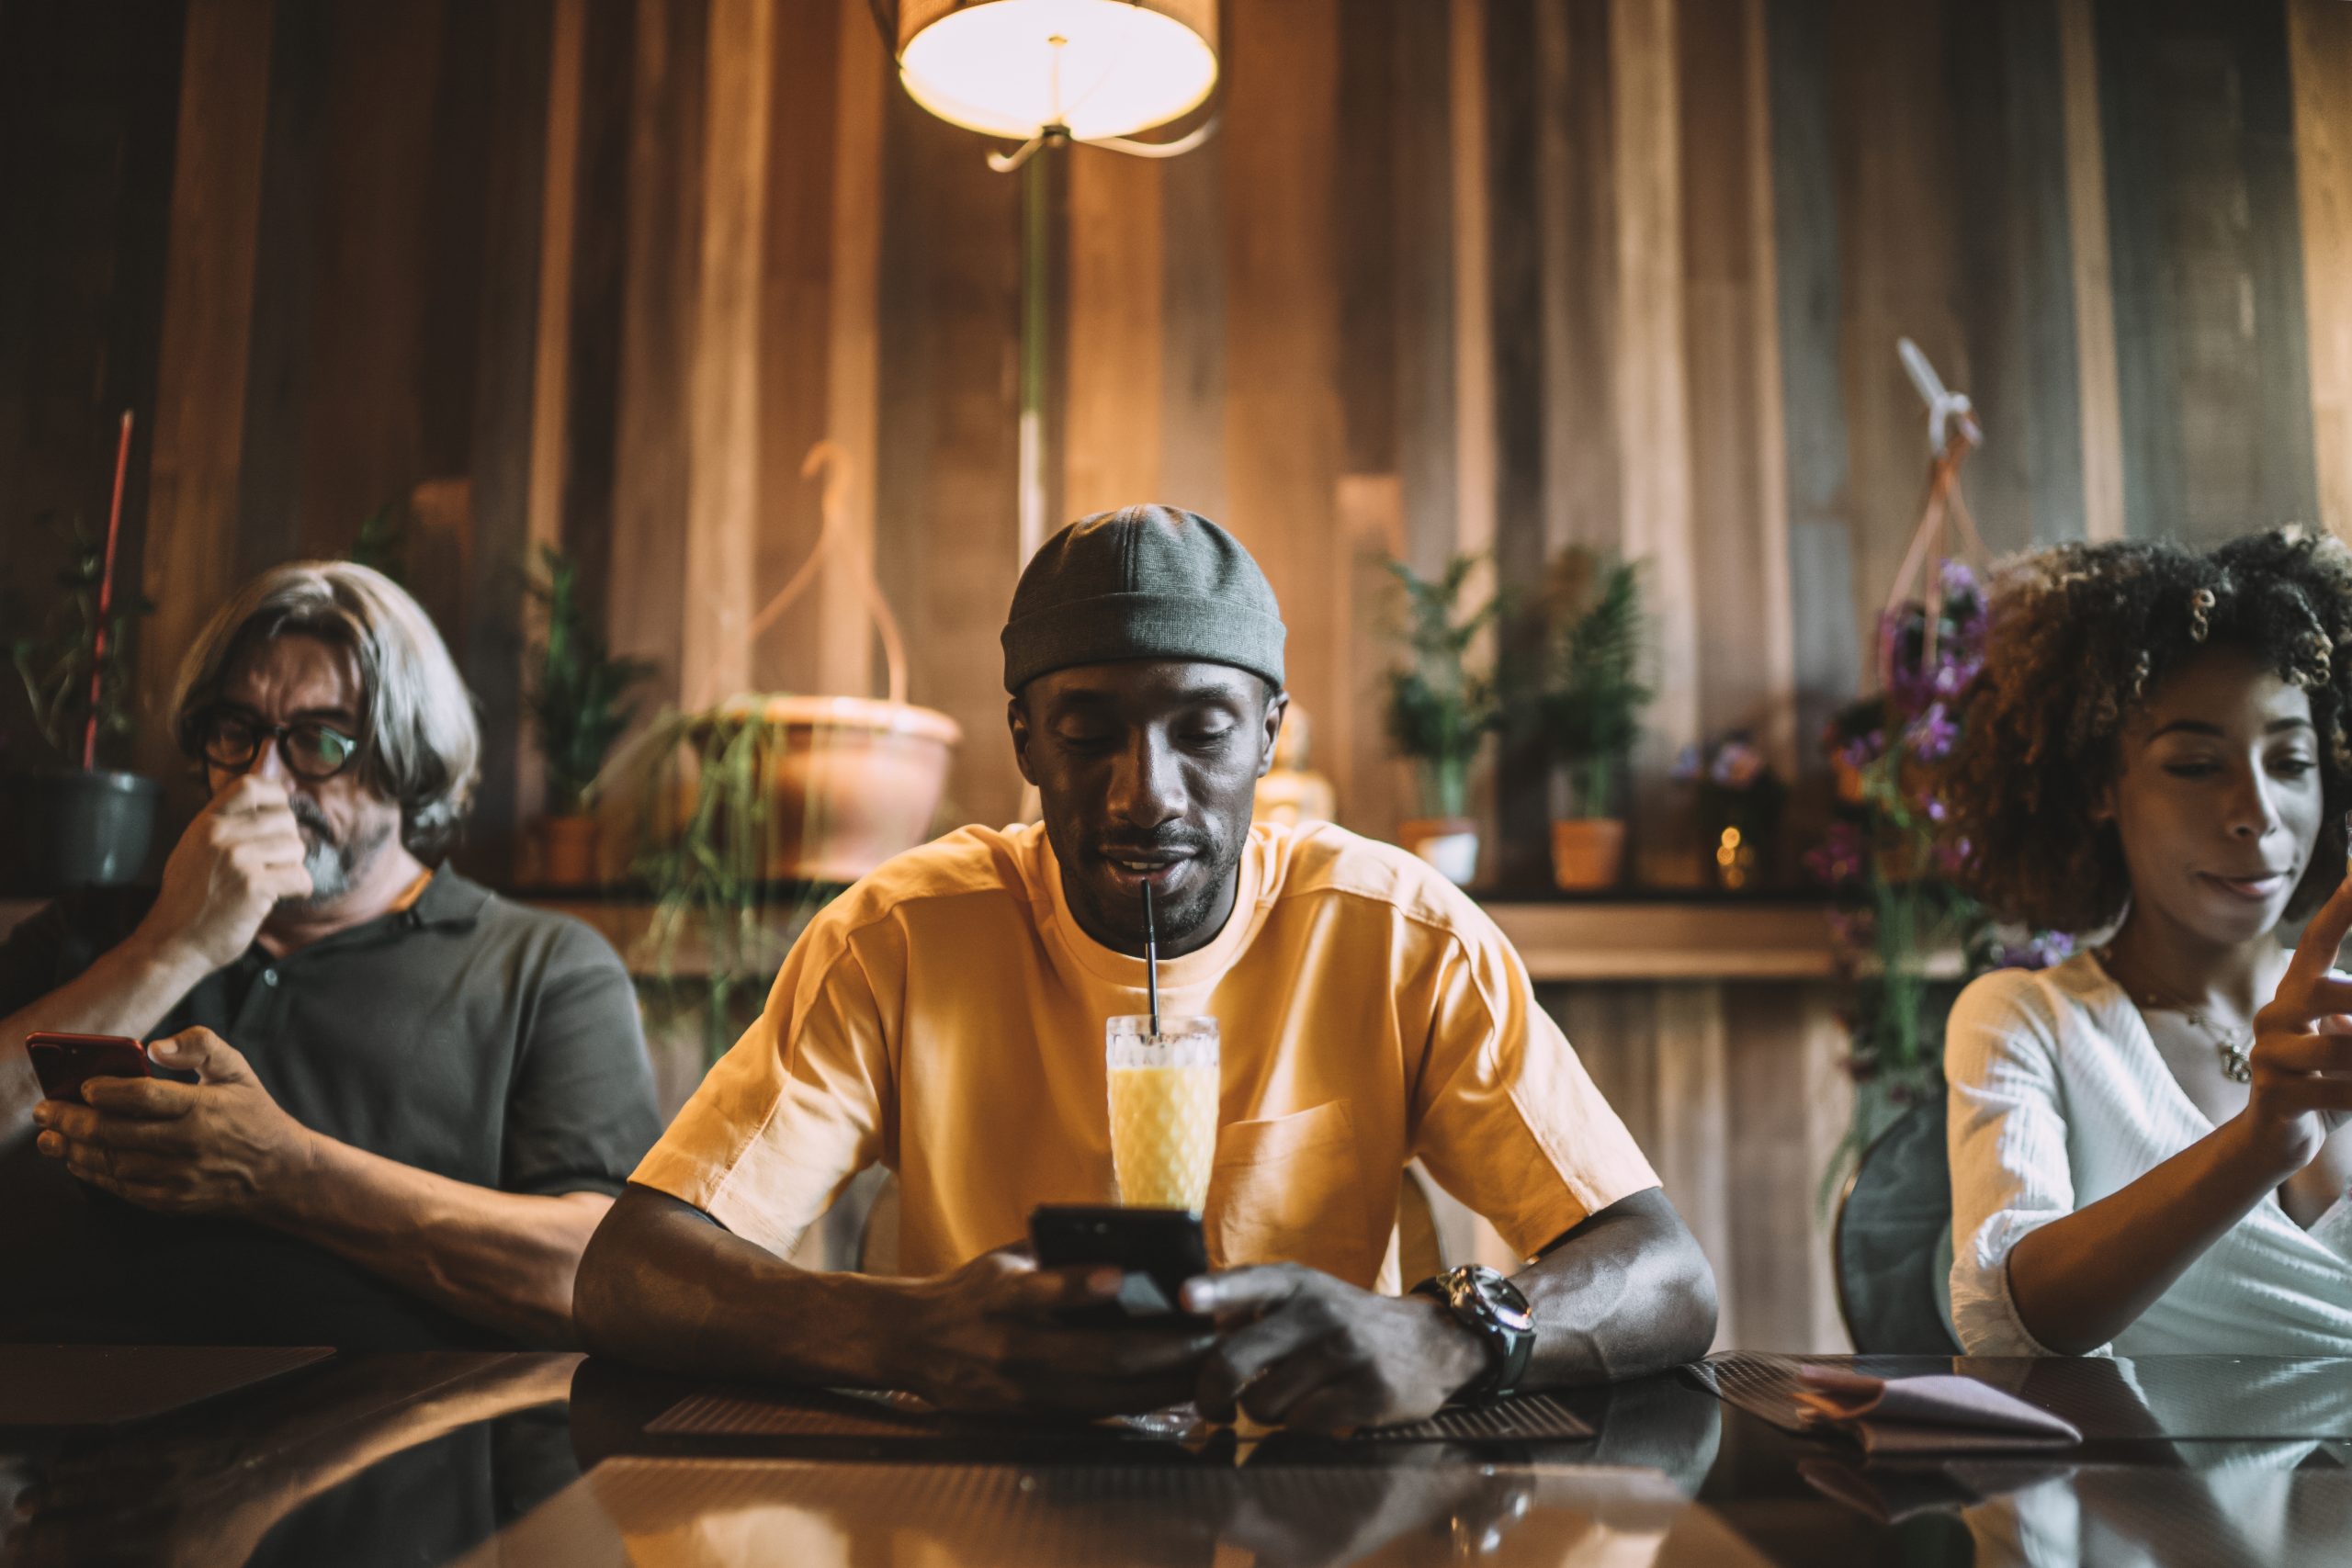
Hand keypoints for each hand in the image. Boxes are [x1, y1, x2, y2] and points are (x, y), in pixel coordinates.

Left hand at [29, 1029, 314, 1218]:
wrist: (282, 1174)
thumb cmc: (255, 1116)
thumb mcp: (238, 1071)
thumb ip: (201, 1045)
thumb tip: (155, 1046)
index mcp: (204, 1109)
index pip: (144, 1097)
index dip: (108, 1091)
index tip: (84, 1086)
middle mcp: (189, 1145)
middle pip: (116, 1133)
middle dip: (72, 1121)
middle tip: (46, 1111)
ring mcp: (179, 1177)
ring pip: (112, 1163)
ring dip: (74, 1150)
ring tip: (50, 1137)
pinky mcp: (172, 1200)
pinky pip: (122, 1188)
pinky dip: (94, 1174)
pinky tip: (77, 1161)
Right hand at [133, 777, 311, 972]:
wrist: (173, 942)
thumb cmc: (192, 897)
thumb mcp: (197, 848)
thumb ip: (231, 821)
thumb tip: (283, 787)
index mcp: (206, 822)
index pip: (251, 785)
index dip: (276, 796)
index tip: (280, 816)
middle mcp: (220, 834)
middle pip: (284, 818)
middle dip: (287, 842)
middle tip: (272, 864)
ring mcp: (237, 858)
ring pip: (296, 847)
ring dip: (291, 867)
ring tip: (270, 882)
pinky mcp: (254, 886)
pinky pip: (299, 877)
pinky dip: (298, 889)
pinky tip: (280, 896)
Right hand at [894, 1245, 1216, 1416]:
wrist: (910, 1341)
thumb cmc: (973, 1290)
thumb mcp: (1005, 1258)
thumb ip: (1057, 1254)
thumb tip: (1131, 1245)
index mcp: (999, 1295)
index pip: (1041, 1289)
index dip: (1081, 1285)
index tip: (1126, 1275)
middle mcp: (1008, 1346)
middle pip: (1093, 1356)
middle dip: (1159, 1351)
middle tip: (1208, 1338)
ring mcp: (1016, 1391)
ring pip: (1102, 1396)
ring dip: (1160, 1386)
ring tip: (1207, 1371)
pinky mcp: (1024, 1420)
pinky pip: (1091, 1415)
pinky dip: (1135, 1406)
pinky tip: (1173, 1394)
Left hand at [1182, 1264, 1489, 1433]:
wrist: (1430, 1343)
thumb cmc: (1345, 1324)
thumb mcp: (1304, 1296)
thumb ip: (1250, 1306)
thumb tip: (1190, 1330)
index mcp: (1296, 1284)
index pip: (1248, 1282)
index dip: (1214, 1291)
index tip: (1186, 1299)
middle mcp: (1319, 1311)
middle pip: (1234, 1361)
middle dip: (1211, 1395)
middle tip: (1213, 1407)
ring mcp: (1346, 1351)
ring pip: (1263, 1402)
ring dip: (1262, 1412)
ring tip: (1282, 1401)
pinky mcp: (1369, 1391)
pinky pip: (1303, 1424)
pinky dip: (1300, 1426)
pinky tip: (1318, 1411)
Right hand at [2242, 876, 2351, 1171]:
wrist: (2274, 1140)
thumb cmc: (2324, 1081)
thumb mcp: (2346, 1039)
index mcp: (2295, 996)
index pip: (2314, 940)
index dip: (2340, 908)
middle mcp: (2275, 1017)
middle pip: (2321, 990)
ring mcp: (2269, 1057)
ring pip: (2336, 1049)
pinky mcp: (2274, 1097)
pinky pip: (2331, 1091)